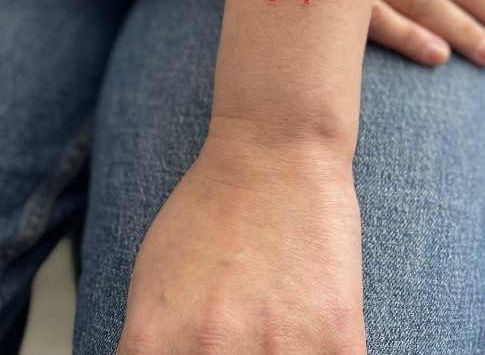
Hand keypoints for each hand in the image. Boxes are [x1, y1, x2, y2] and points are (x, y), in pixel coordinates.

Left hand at [116, 128, 365, 354]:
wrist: (276, 151)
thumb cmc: (212, 209)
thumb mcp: (149, 286)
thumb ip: (151, 351)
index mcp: (153, 345)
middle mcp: (209, 353)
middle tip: (243, 349)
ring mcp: (277, 350)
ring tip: (276, 343)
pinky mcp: (335, 339)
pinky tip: (311, 346)